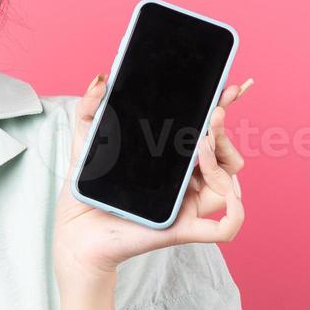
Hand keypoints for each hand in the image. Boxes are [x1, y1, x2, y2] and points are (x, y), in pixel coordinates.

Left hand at [54, 75, 250, 278]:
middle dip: (223, 131)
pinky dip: (235, 211)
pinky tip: (227, 191)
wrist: (73, 229)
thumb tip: (101, 79)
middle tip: (212, 114)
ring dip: (221, 160)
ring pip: (229, 183)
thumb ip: (91, 107)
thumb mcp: (86, 140)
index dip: (224, 109)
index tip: (229, 88)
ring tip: (199, 143)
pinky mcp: (182, 229)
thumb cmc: (86, 189)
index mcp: (172, 159)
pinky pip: (226, 227)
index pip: (209, 133)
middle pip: (226, 155)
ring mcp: (186, 205)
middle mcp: (185, 181)